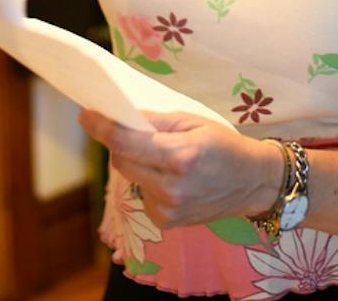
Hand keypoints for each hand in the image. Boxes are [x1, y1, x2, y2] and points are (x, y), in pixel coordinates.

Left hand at [79, 109, 283, 228]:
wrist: (252, 183)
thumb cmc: (225, 146)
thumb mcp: (195, 122)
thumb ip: (157, 121)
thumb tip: (123, 117)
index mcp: (180, 156)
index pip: (126, 142)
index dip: (102, 128)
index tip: (86, 115)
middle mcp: (170, 187)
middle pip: (121, 159)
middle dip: (120, 142)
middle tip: (132, 130)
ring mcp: (166, 208)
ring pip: (129, 177)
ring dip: (135, 162)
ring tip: (163, 156)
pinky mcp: (165, 221)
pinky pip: (140, 193)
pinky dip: (146, 180)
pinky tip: (170, 178)